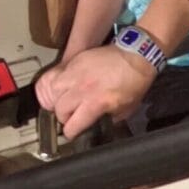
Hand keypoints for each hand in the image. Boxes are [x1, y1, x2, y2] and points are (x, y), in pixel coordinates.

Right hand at [36, 43, 156, 140]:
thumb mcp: (125, 110)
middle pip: (59, 109)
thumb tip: (96, 122)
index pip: (72, 124)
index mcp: (96, 103)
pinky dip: (61, 83)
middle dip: (63, 117)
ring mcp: (76, 73)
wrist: (135, 56)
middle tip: (70, 117)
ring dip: (58, 98)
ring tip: (66, 100)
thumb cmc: (134, 82)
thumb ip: (107, 118)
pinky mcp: (76, 61)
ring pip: (54, 90)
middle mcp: (83, 89)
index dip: (71, 133)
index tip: (71, 133)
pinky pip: (59, 74)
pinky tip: (68, 86)